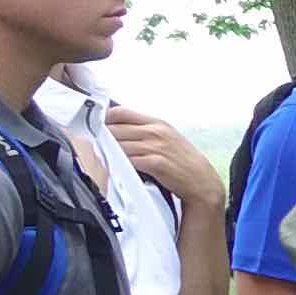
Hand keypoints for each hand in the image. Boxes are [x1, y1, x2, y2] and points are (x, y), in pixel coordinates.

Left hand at [106, 108, 227, 216]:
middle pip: (115, 128)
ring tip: (100, 157)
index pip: (120, 112)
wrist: (203, 182)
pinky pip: (128, 160)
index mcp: (158, 122)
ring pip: (119, 144)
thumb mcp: (168, 138)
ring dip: (108, 152)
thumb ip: (145, 131)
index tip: (95, 128)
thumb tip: (117, 129)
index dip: (104, 119)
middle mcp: (156, 132)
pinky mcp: (155, 163)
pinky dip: (118, 163)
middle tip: (92, 146)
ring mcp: (156, 147)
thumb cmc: (183, 162)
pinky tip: (115, 167)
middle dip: (102, 137)